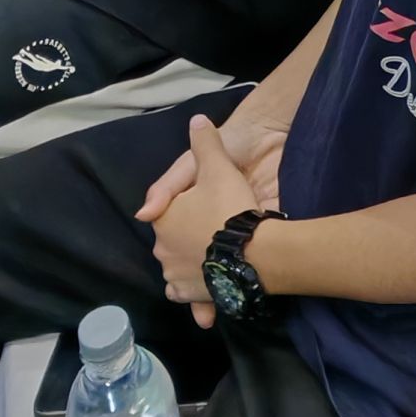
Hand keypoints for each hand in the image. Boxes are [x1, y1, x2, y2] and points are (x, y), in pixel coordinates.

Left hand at [143, 116, 257, 326]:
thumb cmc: (230, 203)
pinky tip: (206, 288)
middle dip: (188, 237)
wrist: (254, 247)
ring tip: (213, 258)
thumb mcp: (217, 165)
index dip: (188, 207)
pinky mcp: (192, 296)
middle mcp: (161, 250)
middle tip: (215, 229)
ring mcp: (175, 276)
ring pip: (177, 268)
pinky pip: (187, 293)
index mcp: (162, 218)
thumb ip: (204, 141)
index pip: (168, 211)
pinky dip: (194, 291)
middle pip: (173, 241)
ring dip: (189, 264)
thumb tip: (196, 120)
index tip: (209, 203)